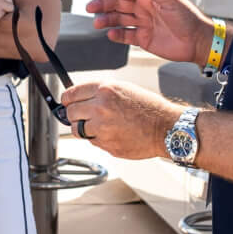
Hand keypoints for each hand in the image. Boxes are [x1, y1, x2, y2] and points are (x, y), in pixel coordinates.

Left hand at [60, 78, 185, 159]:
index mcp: (105, 90)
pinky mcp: (107, 144)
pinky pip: (92, 141)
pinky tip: (112, 133)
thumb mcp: (124, 89)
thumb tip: (80, 97)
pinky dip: (97, 138)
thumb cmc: (149, 108)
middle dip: (75, 114)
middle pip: (70, 112)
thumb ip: (101, 93)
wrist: (166, 128)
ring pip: (77, 129)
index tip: (67, 102)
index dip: (67, 99)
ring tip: (98, 126)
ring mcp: (102, 128)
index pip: (71, 94)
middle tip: (83, 115)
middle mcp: (101, 108)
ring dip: (83, 128)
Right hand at [86, 0, 211, 63]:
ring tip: (97, 23)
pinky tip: (110, 34)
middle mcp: (144, 8)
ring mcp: (143, 23)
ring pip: (120, 19)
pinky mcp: (144, 39)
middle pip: (118, 4)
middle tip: (90, 7)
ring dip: (107, 20)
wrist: (198, 41)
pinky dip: (117, 35)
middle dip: (103, 4)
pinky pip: (126, 35)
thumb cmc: (189, 18)